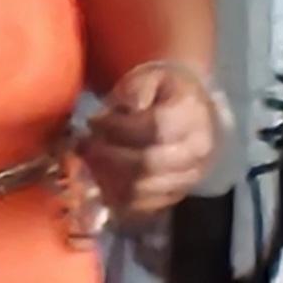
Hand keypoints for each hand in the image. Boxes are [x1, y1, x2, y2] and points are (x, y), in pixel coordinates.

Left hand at [79, 63, 223, 224]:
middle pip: (147, 163)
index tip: (93, 122)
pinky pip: (144, 207)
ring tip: (91, 161)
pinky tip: (102, 179)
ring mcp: (190, 177)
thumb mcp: (151, 76)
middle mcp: (197, 150)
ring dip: (109, 177)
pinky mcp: (178, 195)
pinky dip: (118, 197)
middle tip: (85, 145)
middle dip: (108, 155)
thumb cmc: (165, 91)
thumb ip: (137, 88)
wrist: (193, 111)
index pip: (153, 129)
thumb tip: (129, 107)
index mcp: (192, 114)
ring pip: (144, 189)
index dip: (117, 129)